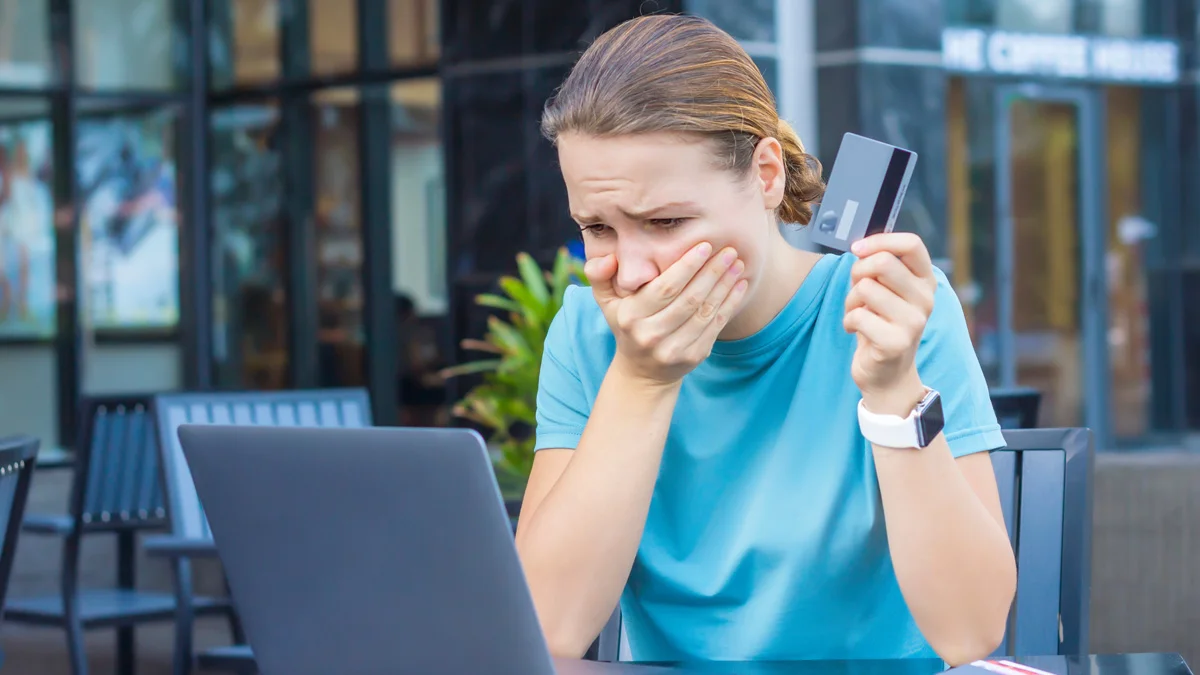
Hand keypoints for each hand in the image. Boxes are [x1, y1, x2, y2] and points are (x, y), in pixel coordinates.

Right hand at [585, 242, 748, 386]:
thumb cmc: (626, 325)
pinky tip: (739, 285)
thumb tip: (609, 258)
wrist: (642, 372)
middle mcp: (651, 335)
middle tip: (729, 250)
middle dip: (711, 272)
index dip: (687, 267)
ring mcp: (673, 349)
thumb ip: (599, 275)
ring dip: (724, 286)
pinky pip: (715, 326)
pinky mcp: (693, 357)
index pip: (664, 289)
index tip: (704, 245)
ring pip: (705, 312)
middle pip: (688, 299)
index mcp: (630, 317)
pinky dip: (730, 304)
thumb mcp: (606, 302)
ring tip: (737, 264)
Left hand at [843, 233, 936, 411]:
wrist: (887, 374)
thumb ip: (879, 266)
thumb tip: (860, 247)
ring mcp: (914, 322)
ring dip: (851, 300)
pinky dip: (848, 321)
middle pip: (882, 262)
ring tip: (858, 313)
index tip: (857, 249)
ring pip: (865, 288)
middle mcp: (926, 299)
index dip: (880, 240)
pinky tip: (856, 331)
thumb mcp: (886, 290)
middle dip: (858, 272)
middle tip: (857, 291)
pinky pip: (857, 315)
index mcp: (925, 281)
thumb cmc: (881, 323)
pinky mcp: (896, 342)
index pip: (912, 244)